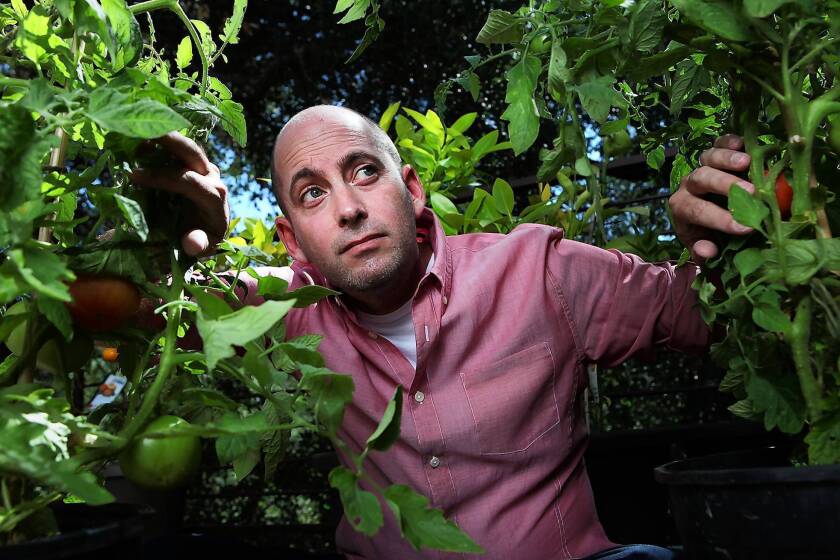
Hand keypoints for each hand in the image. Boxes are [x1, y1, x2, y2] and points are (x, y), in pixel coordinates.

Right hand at [130, 132, 228, 256]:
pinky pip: (175, 146)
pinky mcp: (192, 160)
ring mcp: (202, 165)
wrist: (207, 229)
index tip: (134, 176)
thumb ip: (198, 244)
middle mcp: (212, 176)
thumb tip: (191, 243)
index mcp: (215, 196)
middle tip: (135, 134)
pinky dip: (157, 140)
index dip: (161, 177)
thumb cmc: (201, 238)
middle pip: (191, 151)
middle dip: (166, 139)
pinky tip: (135, 139)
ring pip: (182, 144)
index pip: (189, 181)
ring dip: (158, 136)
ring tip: (130, 135)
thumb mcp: (202, 246)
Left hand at [669, 134, 755, 263]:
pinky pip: (719, 143)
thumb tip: (707, 251)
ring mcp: (701, 167)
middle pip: (701, 179)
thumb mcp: (706, 249)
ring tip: (748, 162)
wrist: (715, 222)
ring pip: (708, 157)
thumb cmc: (712, 236)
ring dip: (727, 158)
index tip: (745, 227)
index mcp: (682, 209)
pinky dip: (729, 141)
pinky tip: (743, 143)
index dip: (720, 219)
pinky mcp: (715, 154)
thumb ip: (705, 252)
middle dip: (725, 185)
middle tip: (751, 193)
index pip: (697, 212)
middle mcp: (688, 186)